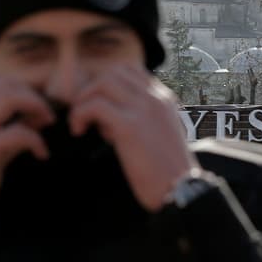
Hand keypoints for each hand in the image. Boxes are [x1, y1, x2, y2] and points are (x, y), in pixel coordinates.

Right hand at [0, 76, 54, 229]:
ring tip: (48, 125)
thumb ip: (5, 130)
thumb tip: (35, 119)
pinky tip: (42, 154)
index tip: (40, 104)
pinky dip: (36, 140)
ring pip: (10, 97)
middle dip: (32, 94)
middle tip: (48, 116)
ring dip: (36, 107)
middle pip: (5, 83)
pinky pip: (17, 132)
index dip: (22, 87)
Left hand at [67, 64, 195, 210]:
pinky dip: (80, 114)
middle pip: (113, 72)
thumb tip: (107, 119)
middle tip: (85, 113)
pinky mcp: (130, 126)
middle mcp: (154, 98)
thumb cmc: (167, 171)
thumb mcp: (159, 134)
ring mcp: (143, 109)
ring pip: (103, 82)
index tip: (98, 106)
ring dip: (84, 100)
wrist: (182, 190)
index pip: (130, 71)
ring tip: (81, 123)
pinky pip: (95, 106)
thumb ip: (140, 120)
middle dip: (92, 89)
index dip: (107, 83)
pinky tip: (79, 131)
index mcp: (163, 98)